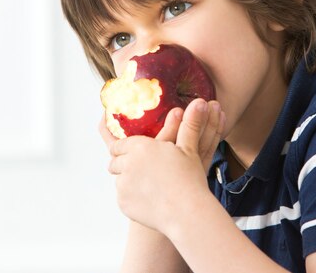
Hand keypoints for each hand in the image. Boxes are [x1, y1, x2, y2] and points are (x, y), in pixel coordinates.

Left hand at [106, 99, 224, 233]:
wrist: (186, 212)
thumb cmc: (189, 178)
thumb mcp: (188, 149)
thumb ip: (190, 125)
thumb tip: (201, 102)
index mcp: (139, 147)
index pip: (119, 145)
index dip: (123, 148)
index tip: (129, 151)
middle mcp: (127, 164)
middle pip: (114, 162)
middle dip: (123, 164)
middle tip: (137, 169)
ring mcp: (123, 185)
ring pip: (119, 180)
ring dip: (127, 180)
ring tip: (145, 185)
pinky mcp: (123, 203)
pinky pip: (122, 197)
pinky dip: (131, 197)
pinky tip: (147, 199)